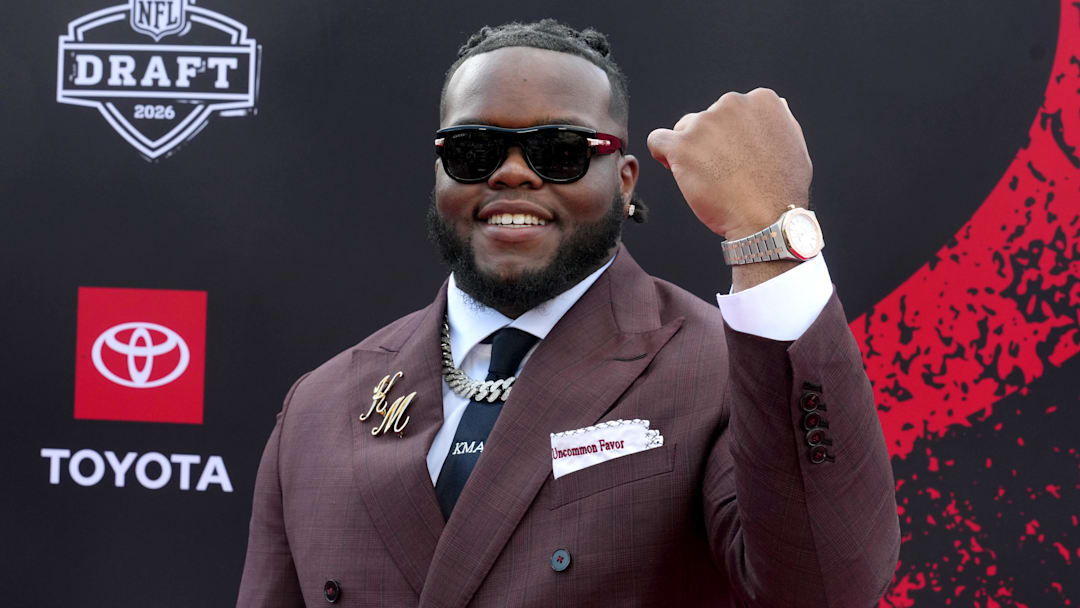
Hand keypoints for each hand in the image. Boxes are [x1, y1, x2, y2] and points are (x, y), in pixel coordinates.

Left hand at [647, 88, 812, 239]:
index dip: (729, 135)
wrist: (767, 219)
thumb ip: (778, 122)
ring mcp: (705, 123)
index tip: (734, 156)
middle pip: (706, 118)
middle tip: (721, 172)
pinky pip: (657, 139)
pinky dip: (662, 152)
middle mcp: (732, 104)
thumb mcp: (795, 145)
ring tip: (706, 178)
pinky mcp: (683, 145)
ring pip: (683, 130)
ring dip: (690, 151)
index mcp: (761, 100)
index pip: (732, 110)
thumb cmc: (782, 190)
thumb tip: (775, 104)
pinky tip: (673, 166)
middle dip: (709, 142)